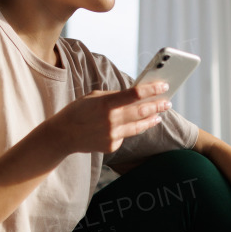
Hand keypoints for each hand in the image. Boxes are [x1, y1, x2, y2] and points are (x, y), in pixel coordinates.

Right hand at [49, 80, 170, 154]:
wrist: (63, 135)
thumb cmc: (79, 110)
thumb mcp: (95, 96)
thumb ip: (115, 96)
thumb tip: (136, 94)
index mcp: (106, 103)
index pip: (135, 94)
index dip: (152, 89)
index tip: (164, 86)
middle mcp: (112, 120)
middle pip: (142, 111)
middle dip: (157, 106)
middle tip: (167, 102)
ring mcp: (113, 135)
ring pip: (139, 126)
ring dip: (151, 119)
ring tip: (159, 115)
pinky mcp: (112, 145)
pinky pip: (126, 135)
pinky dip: (130, 129)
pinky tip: (134, 125)